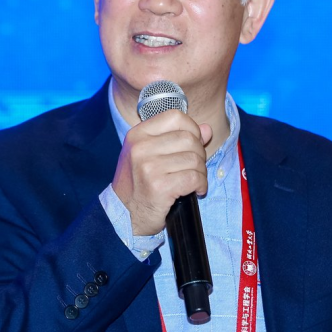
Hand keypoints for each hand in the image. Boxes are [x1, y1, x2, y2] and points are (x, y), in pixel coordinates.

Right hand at [112, 110, 212, 235]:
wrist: (124, 215)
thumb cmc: (140, 183)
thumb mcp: (151, 155)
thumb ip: (178, 138)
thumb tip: (206, 129)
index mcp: (138, 134)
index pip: (176, 117)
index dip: (191, 129)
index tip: (191, 145)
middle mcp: (140, 148)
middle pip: (189, 138)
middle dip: (199, 154)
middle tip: (193, 168)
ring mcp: (149, 167)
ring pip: (194, 159)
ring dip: (201, 172)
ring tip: (193, 181)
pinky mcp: (159, 187)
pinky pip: (194, 178)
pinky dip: (200, 185)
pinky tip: (195, 191)